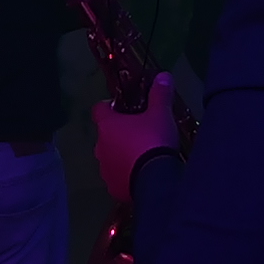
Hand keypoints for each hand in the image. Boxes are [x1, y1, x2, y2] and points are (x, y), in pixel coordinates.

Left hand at [91, 85, 183, 203]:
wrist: (155, 178)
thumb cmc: (154, 140)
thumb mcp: (161, 114)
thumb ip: (160, 94)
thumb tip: (164, 76)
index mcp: (107, 125)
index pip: (99, 109)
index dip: (110, 107)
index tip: (124, 108)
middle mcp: (100, 147)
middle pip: (105, 135)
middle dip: (119, 134)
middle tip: (140, 133)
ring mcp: (105, 169)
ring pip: (110, 157)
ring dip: (121, 155)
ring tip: (142, 156)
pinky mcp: (113, 188)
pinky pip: (117, 178)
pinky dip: (126, 175)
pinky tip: (141, 175)